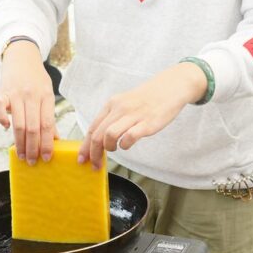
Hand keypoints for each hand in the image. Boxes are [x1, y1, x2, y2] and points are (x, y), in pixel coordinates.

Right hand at [0, 40, 55, 164]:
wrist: (22, 56)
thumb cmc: (37, 79)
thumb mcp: (48, 93)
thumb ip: (49, 115)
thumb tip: (55, 139)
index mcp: (46, 97)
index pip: (47, 125)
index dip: (47, 143)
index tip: (46, 158)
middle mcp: (31, 96)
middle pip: (33, 127)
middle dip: (33, 148)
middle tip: (32, 162)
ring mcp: (15, 94)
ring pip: (18, 123)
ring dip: (19, 142)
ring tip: (21, 155)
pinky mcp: (1, 92)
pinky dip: (2, 120)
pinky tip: (6, 129)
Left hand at [81, 62, 206, 168]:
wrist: (170, 87)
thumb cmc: (146, 99)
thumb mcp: (124, 103)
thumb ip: (113, 118)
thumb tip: (100, 139)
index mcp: (112, 104)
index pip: (92, 127)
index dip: (85, 146)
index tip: (82, 159)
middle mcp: (120, 109)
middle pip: (97, 134)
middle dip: (93, 153)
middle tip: (95, 164)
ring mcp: (133, 115)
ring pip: (109, 135)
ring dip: (109, 147)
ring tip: (115, 149)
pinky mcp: (147, 123)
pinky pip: (129, 137)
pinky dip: (125, 145)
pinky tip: (128, 143)